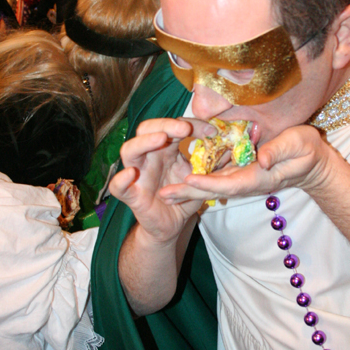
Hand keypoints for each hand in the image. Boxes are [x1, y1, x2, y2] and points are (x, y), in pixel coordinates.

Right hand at [109, 117, 214, 241]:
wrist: (171, 225)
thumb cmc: (182, 197)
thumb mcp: (199, 177)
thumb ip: (211, 164)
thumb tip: (231, 148)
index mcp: (164, 150)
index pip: (171, 126)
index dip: (190, 124)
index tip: (211, 131)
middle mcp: (148, 157)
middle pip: (146, 129)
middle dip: (164, 124)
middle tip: (184, 128)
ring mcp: (137, 175)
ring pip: (129, 150)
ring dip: (144, 142)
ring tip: (161, 139)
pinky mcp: (131, 196)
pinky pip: (118, 186)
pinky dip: (121, 179)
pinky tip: (131, 174)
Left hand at [158, 124, 335, 203]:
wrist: (312, 163)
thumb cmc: (307, 150)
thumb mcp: (299, 144)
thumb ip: (280, 151)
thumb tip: (261, 159)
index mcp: (258, 176)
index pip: (230, 182)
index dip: (208, 182)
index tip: (188, 180)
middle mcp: (247, 181)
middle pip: (214, 190)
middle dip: (189, 193)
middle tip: (163, 195)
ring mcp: (243, 179)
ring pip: (212, 186)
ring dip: (188, 191)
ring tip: (164, 194)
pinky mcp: (240, 174)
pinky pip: (217, 180)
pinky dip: (198, 182)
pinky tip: (180, 182)